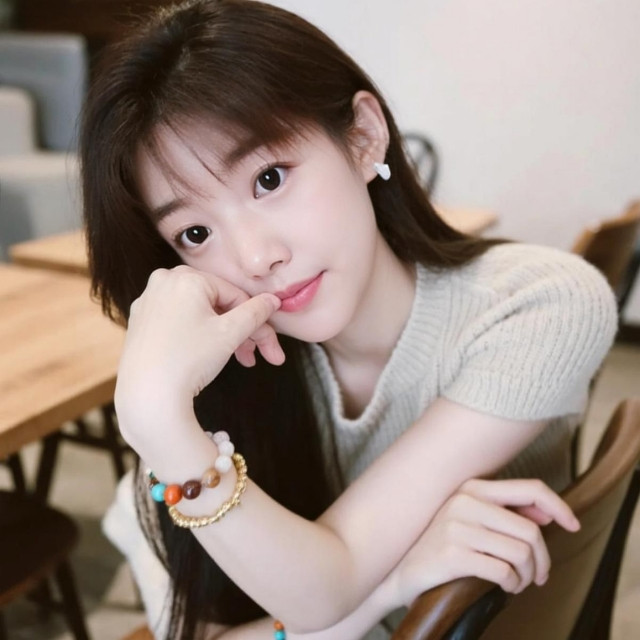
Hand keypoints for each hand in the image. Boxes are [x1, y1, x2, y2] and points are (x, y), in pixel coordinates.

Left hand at [115, 266, 283, 442]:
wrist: (147, 396)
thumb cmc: (189, 360)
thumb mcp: (230, 333)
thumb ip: (256, 312)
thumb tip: (273, 300)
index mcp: (185, 277)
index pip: (235, 295)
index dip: (257, 321)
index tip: (270, 346)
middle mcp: (163, 282)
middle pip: (217, 304)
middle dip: (241, 331)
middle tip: (256, 356)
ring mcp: (149, 302)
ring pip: (200, 314)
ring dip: (224, 336)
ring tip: (239, 360)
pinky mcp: (141, 322)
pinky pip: (180, 321)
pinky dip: (199, 335)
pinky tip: (209, 356)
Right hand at [384, 478, 579, 607]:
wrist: (401, 570)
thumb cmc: (441, 545)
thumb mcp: (470, 520)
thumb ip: (506, 512)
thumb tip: (547, 513)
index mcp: (472, 487)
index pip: (529, 488)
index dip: (559, 505)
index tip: (574, 525)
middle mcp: (465, 500)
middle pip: (530, 530)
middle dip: (542, 560)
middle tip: (538, 576)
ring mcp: (456, 526)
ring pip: (520, 553)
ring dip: (526, 576)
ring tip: (517, 582)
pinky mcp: (452, 553)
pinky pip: (503, 572)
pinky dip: (512, 585)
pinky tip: (504, 587)